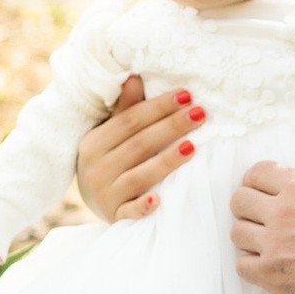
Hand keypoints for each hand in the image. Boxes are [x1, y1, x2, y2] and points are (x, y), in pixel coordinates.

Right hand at [77, 74, 207, 221]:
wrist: (95, 203)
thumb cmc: (108, 161)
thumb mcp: (109, 136)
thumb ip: (124, 110)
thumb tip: (133, 77)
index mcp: (94, 143)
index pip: (130, 121)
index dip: (158, 107)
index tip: (186, 95)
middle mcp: (96, 168)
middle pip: (139, 144)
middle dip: (171, 127)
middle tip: (200, 114)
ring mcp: (105, 194)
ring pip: (140, 175)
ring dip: (166, 162)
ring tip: (192, 146)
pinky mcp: (115, 216)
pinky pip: (130, 212)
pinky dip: (143, 207)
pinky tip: (159, 200)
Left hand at [230, 162, 294, 293]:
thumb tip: (282, 194)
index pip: (256, 173)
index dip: (253, 183)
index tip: (257, 193)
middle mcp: (283, 212)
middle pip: (239, 201)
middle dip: (246, 210)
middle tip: (258, 221)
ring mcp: (274, 243)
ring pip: (236, 232)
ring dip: (249, 239)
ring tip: (266, 246)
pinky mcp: (269, 273)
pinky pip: (241, 265)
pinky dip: (251, 266)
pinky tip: (267, 266)